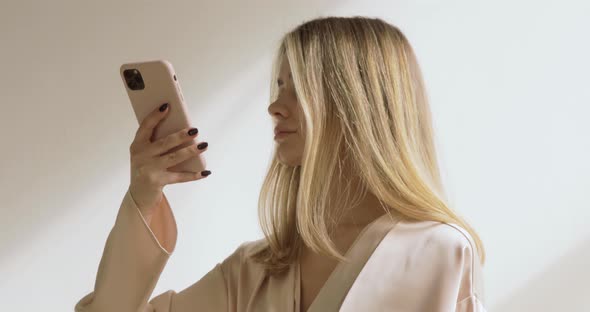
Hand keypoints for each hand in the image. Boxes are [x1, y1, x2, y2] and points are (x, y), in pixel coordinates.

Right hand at [128, 103, 209, 218]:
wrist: (138, 195)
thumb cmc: (146, 168)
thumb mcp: (146, 154)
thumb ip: (157, 142)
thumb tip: (183, 130)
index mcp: (137, 145)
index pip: (146, 126)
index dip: (156, 116)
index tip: (167, 106)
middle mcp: (141, 156)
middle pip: (164, 143)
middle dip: (181, 136)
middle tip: (195, 130)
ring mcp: (149, 169)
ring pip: (174, 158)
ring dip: (191, 151)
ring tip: (204, 145)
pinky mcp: (158, 181)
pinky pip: (179, 177)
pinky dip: (194, 175)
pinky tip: (205, 172)